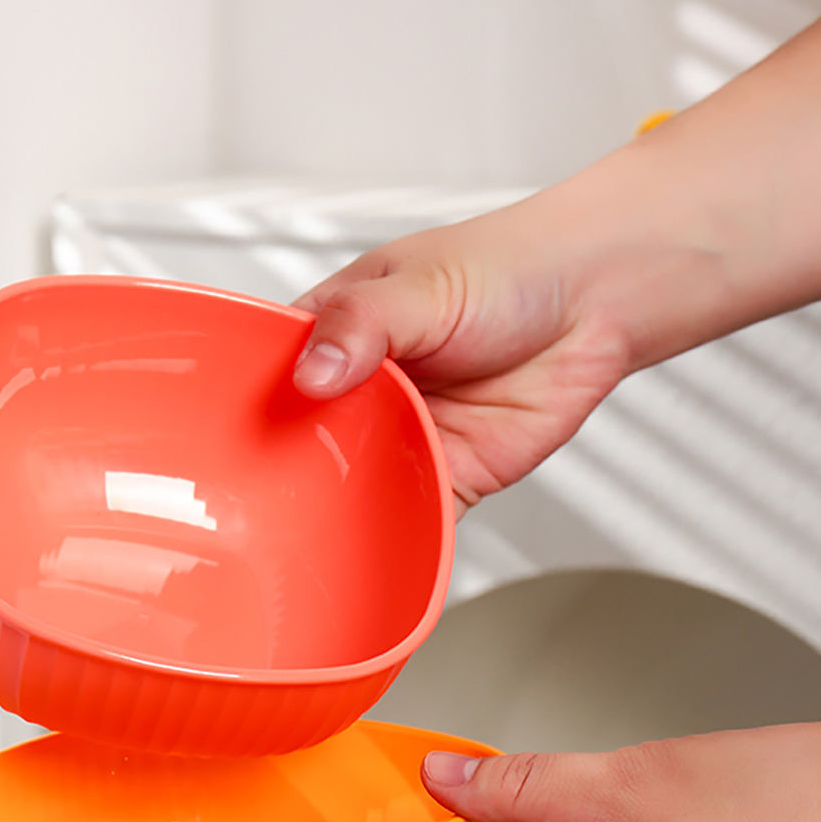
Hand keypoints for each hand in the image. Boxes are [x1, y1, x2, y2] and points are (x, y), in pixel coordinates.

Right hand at [292, 8, 820, 517]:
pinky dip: (395, 541)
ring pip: (348, 492)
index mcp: (332, 335)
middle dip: (283, 476)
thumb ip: (363, 323)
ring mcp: (399, 440)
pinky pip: (409, 521)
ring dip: (333, 515)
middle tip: (259, 503)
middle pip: (299, 448)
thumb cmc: (509, 269)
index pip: (268, 379)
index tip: (224, 443)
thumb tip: (315, 370)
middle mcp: (358, 395)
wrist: (596, 300)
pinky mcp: (446, 480)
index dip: (244, 412)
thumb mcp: (421, 285)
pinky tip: (370, 552)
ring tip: (302, 539)